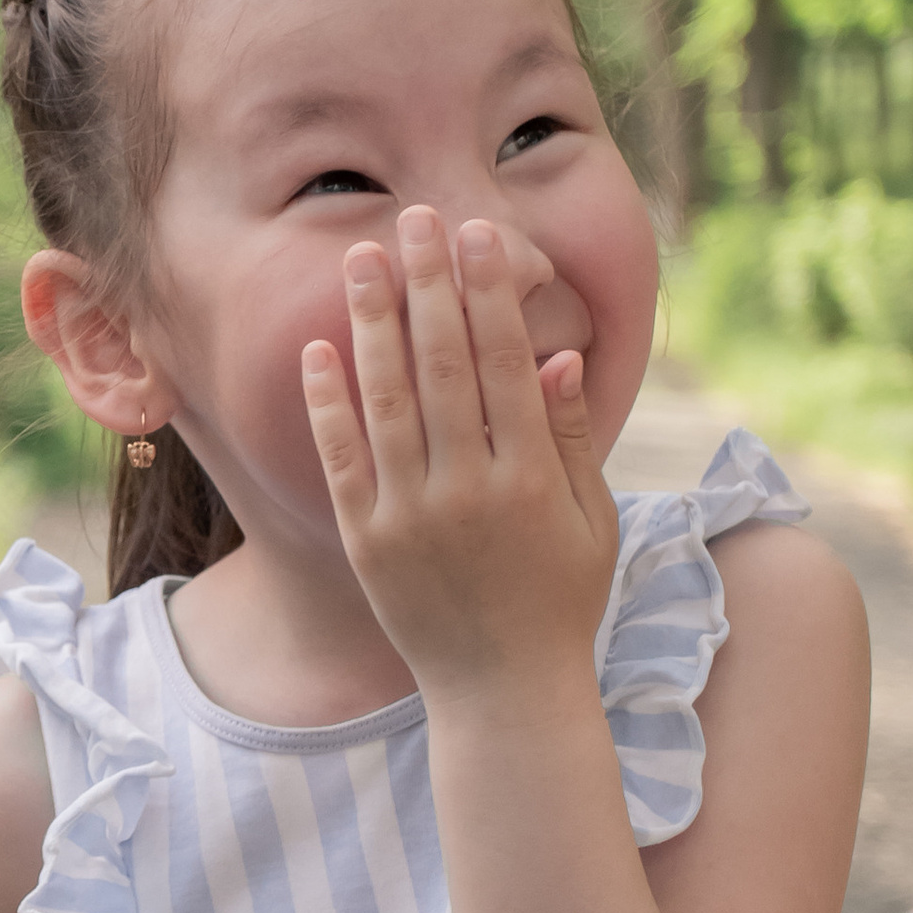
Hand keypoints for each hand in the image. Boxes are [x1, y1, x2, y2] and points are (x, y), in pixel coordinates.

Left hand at [303, 208, 618, 696]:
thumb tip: (558, 356)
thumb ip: (569, 438)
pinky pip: (342, 458)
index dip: (490, 295)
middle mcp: (468, 491)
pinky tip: (320, 346)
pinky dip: (329, 401)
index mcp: (531, 479)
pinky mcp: (366, 542)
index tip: (477, 234)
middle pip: (443, 367)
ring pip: (387, 400)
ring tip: (359, 259)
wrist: (502, 693)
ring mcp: (410, 517)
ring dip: (372, 323)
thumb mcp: (592, 520)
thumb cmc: (561, 600)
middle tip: (412, 218)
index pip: (507, 364)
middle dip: (427, 286)